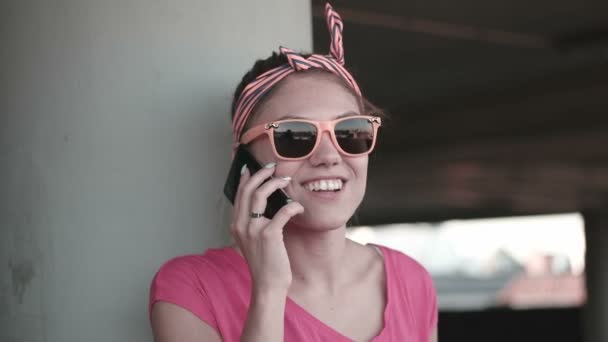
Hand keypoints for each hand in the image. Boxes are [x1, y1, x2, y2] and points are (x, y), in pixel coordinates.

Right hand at [230, 163, 303, 292]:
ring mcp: (253, 229)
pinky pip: (282, 212)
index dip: (245, 178)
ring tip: (286, 180)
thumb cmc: (265, 261)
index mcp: (236, 225)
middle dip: (260, 174)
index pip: (239, 195)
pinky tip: (299, 207)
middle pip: (248, 190)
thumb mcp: (254, 239)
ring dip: (274, 184)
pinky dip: (292, 206)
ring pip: (260, 195)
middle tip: (273, 168)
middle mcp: (241, 225)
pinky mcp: (268, 235)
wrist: (268, 284)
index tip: (251, 167)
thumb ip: (255, 222)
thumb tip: (266, 201)